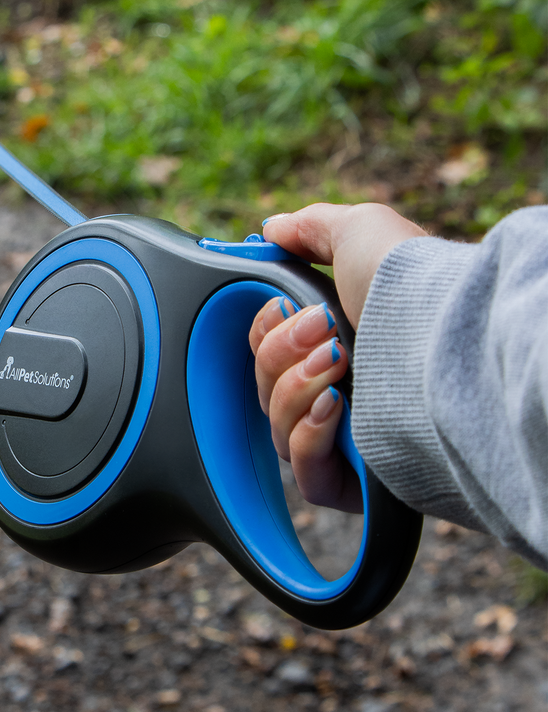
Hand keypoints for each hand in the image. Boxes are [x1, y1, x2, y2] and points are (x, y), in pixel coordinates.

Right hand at [249, 203, 425, 511]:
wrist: (447, 341)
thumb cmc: (408, 286)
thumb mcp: (359, 231)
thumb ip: (309, 228)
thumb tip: (271, 231)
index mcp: (333, 343)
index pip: (263, 352)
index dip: (264, 331)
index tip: (288, 307)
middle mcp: (338, 391)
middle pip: (263, 387)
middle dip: (282, 354)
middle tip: (327, 331)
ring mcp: (345, 440)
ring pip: (276, 427)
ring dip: (295, 389)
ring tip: (340, 364)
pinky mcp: (354, 483)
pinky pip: (303, 474)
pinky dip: (307, 438)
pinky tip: (335, 409)